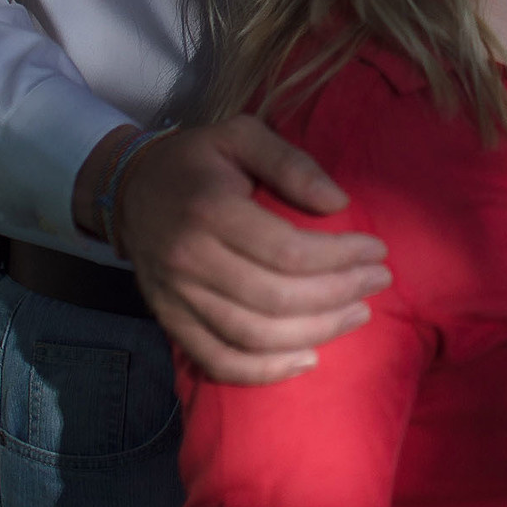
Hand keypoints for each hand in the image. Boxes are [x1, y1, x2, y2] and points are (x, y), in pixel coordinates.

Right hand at [89, 117, 392, 384]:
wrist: (128, 190)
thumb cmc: (196, 160)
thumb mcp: (241, 135)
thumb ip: (291, 163)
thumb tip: (339, 203)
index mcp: (210, 210)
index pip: (287, 251)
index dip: (340, 257)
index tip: (377, 251)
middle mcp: (190, 260)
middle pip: (276, 298)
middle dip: (338, 294)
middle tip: (377, 282)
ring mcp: (177, 298)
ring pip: (253, 336)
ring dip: (315, 333)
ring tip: (357, 314)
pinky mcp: (171, 322)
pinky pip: (219, 362)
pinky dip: (265, 371)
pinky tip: (307, 359)